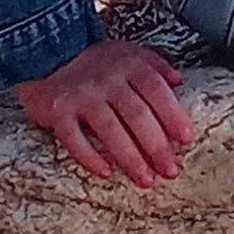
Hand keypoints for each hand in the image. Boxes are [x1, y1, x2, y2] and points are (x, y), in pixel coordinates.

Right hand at [15, 38, 195, 186]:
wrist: (47, 55)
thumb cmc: (93, 62)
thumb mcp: (127, 53)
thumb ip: (155, 64)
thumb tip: (178, 81)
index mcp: (128, 65)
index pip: (156, 90)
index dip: (173, 115)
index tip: (186, 139)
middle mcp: (106, 79)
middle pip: (137, 115)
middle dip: (156, 146)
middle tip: (170, 170)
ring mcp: (82, 96)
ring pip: (110, 131)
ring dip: (130, 159)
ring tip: (145, 180)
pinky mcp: (58, 112)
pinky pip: (75, 139)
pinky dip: (91, 158)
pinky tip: (106, 173)